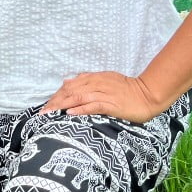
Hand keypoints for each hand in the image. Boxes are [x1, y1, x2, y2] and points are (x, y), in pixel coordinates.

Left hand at [41, 71, 159, 123]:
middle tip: (43, 111)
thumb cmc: (127, 90)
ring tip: (50, 112)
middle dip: (55, 101)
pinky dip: (80, 109)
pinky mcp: (111, 104)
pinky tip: (69, 113)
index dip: (57, 95)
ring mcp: (104, 93)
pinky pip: (93, 105)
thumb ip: (87, 80)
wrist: (148, 94)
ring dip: (62, 105)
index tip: (47, 104)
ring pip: (78, 97)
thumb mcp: (105, 80)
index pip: (70, 85)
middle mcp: (96, 83)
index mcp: (94, 77)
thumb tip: (67, 81)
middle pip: (70, 91)